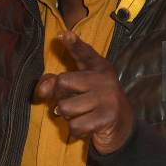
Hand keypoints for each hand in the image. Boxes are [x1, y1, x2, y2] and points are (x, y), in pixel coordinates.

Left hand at [33, 30, 133, 154]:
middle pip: (62, 83)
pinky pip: (75, 126)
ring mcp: (107, 97)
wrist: (123, 127)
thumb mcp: (78, 89)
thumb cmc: (94, 104)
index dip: (74, 44)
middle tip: (76, 102)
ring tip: (83, 115)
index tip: (64, 34)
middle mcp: (104, 79)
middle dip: (61, 97)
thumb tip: (42, 90)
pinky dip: (77, 130)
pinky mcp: (107, 117)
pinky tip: (89, 126)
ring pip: (65, 108)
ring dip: (69, 117)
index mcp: (98, 67)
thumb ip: (56, 83)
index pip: (84, 53)